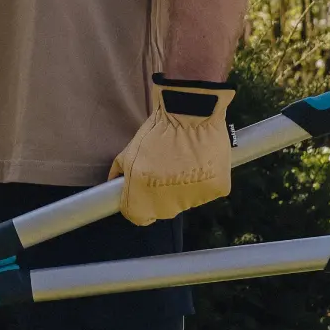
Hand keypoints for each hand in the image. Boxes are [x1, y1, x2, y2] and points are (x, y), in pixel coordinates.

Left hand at [109, 74, 235, 225]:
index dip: (136, 205)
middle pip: (161, 211)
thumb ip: (119, 171)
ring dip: (182, 189)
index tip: (139, 195)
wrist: (191, 113)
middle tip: (163, 170)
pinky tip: (199, 162)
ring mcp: (194, 198)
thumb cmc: (158, 131)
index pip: (136, 216)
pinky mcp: (216, 191)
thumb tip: (112, 185)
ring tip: (183, 163)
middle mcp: (168, 202)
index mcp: (142, 192)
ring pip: (184, 202)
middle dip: (158, 196)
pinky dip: (203, 182)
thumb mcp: (130, 150)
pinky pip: (206, 193)